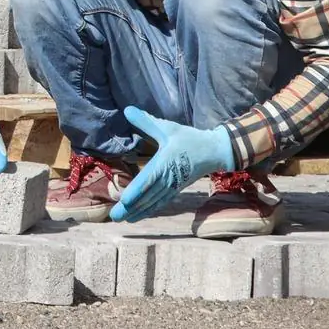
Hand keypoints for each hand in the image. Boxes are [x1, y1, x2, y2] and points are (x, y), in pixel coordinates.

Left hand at [110, 106, 236, 221]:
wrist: (214, 151)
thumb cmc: (189, 139)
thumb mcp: (168, 128)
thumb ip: (146, 121)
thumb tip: (127, 110)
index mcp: (165, 162)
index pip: (149, 179)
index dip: (136, 190)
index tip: (124, 200)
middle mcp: (168, 177)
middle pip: (148, 195)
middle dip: (132, 207)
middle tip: (114, 217)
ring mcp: (173, 186)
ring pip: (154, 202)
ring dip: (138, 211)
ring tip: (122, 219)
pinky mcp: (176, 189)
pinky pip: (161, 202)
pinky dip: (149, 210)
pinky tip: (138, 216)